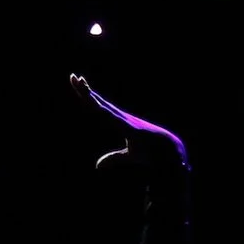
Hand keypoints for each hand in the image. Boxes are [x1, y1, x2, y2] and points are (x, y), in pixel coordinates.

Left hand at [70, 74, 186, 171]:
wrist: (170, 153)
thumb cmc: (152, 153)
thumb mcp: (129, 156)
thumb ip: (113, 158)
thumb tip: (97, 166)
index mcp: (121, 122)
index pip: (102, 107)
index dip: (91, 97)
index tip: (80, 86)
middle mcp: (121, 117)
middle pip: (99, 101)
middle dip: (86, 90)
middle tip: (73, 77)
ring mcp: (124, 119)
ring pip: (102, 104)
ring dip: (89, 93)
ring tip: (77, 80)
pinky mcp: (127, 124)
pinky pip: (109, 113)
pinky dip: (98, 105)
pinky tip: (89, 97)